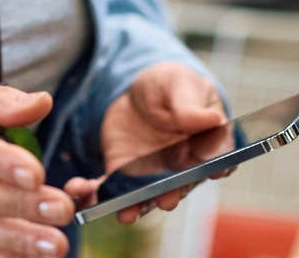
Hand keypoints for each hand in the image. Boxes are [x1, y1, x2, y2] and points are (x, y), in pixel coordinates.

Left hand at [63, 62, 227, 225]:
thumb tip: (210, 119)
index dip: (218, 165)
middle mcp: (181, 167)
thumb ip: (189, 104)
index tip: (215, 172)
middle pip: (180, 185)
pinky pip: (110, 189)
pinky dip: (95, 195)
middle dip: (173, 194)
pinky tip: (79, 190)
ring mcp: (152, 175)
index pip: (217, 157)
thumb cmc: (169, 86)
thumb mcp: (178, 84)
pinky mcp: (123, 174)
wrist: (137, 92)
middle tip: (167, 200)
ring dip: (136, 207)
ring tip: (126, 214)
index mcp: (205, 143)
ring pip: (146, 196)